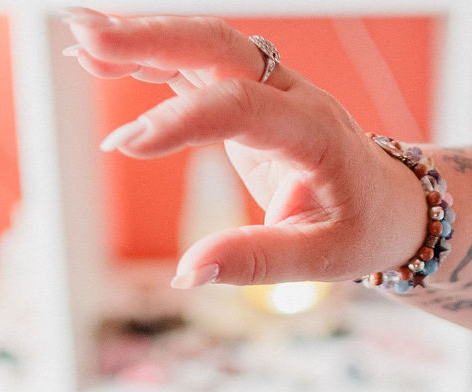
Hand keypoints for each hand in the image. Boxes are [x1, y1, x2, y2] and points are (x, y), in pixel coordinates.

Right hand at [63, 10, 430, 286]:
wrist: (392, 201)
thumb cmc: (362, 230)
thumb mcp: (323, 259)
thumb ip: (256, 261)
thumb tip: (188, 274)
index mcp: (315, 132)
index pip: (242, 107)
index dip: (182, 121)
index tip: (125, 147)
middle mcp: (292, 95)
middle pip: (220, 47)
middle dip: (153, 39)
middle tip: (88, 37)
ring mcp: (272, 86)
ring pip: (204, 44)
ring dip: (142, 37)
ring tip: (79, 38)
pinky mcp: (249, 92)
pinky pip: (197, 63)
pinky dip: (149, 56)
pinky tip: (98, 58)